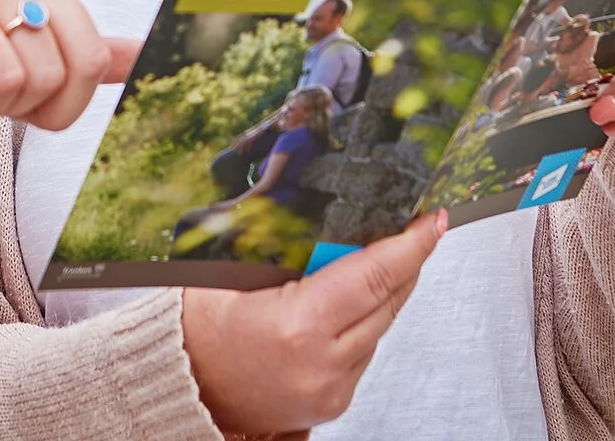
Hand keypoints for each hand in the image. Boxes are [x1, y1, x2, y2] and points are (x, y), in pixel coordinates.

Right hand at [181, 211, 444, 434]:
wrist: (184, 386)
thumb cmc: (200, 328)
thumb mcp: (237, 271)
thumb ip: (289, 246)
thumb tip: (338, 212)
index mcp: (298, 326)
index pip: (374, 276)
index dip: (411, 245)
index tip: (431, 221)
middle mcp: (322, 364)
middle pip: (388, 301)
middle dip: (407, 261)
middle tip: (416, 227)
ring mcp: (331, 389)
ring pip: (382, 327)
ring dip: (385, 292)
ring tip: (377, 259)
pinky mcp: (334, 402)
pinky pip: (366, 352)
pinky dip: (365, 323)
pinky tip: (349, 303)